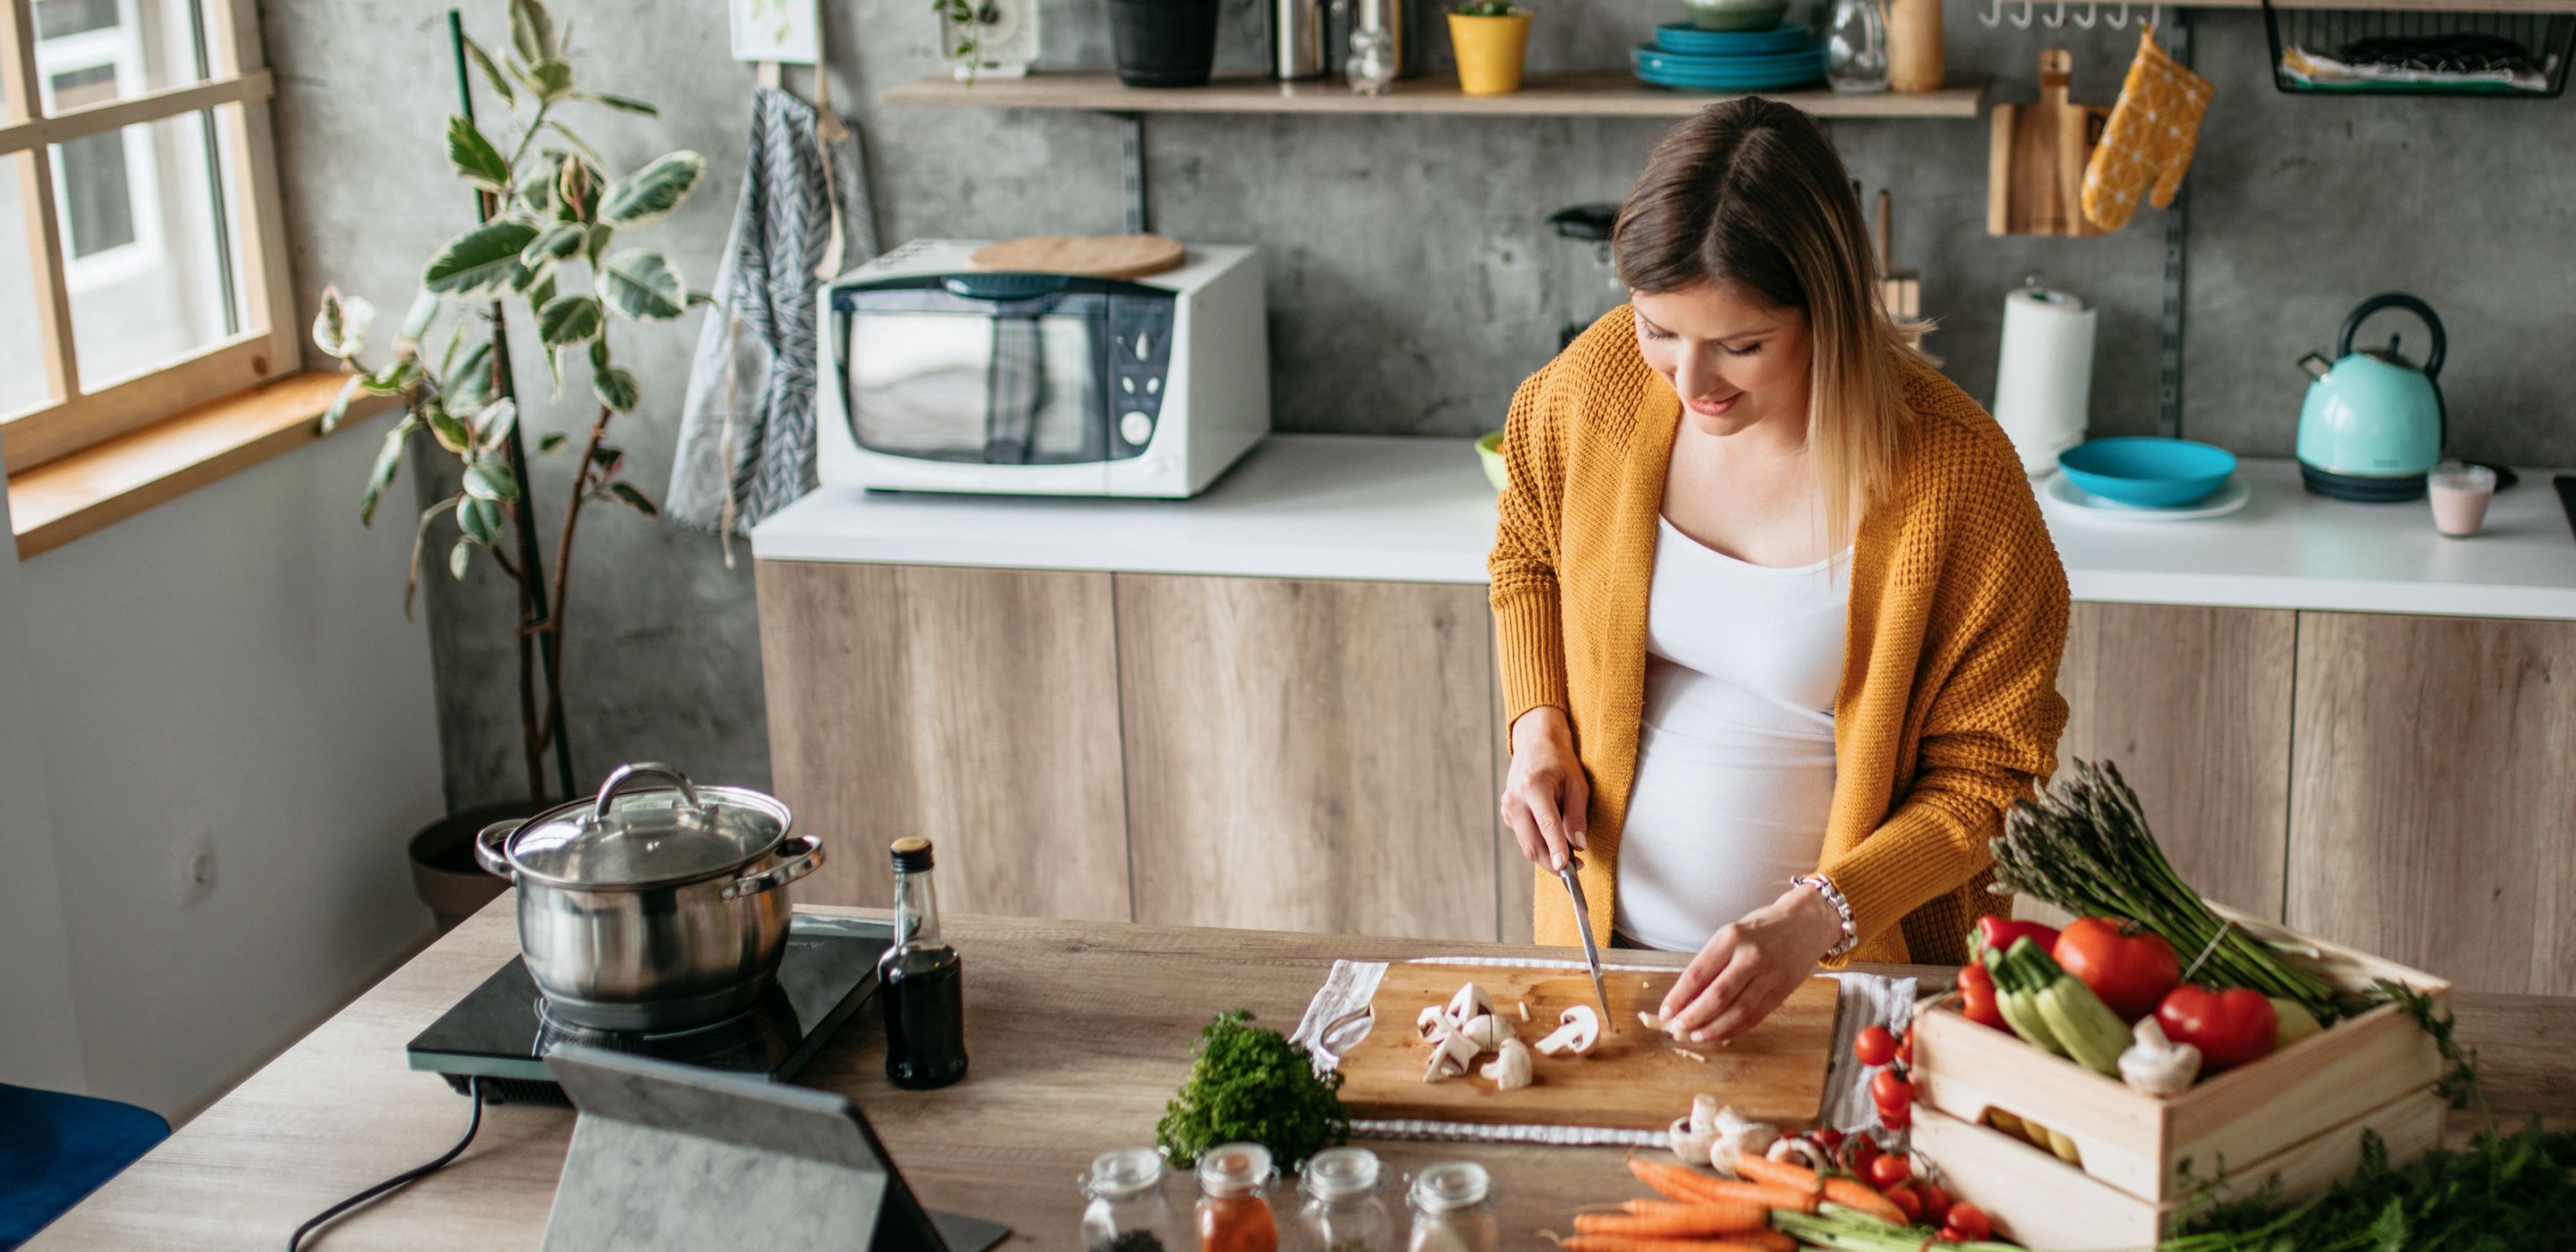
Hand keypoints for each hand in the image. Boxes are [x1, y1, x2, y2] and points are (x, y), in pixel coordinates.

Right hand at [1500, 705, 1588, 872]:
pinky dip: (1540, 843)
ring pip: (1527, 845)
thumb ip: (1577, 816)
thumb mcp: (1577, 784)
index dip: (1556, 849)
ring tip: (1570, 853)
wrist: (1535, 743)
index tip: (1566, 868)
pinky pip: (1524, 837)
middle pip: (1531, 844)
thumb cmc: (1559, 761)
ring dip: (1548, 854)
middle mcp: (1515, 799)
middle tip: (1577, 868)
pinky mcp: (1507, 814)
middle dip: (1553, 862)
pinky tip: (1554, 834)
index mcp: (1533, 787)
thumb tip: (1579, 845)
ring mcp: (1507, 807)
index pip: (1546, 826)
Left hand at [1656, 884, 1845, 1042]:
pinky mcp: (1782, 991)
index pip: (1697, 973)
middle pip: (1716, 996)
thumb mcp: (1732, 934)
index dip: (1678, 997)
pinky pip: (1755, 1016)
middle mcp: (1751, 956)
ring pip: (1737, 1011)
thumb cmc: (1763, 928)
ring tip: (1695, 1036)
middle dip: (1692, 1017)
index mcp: (1731, 937)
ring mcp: (1770, 975)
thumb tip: (1686, 996)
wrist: (1806, 923)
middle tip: (1676, 1028)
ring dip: (1713, 1028)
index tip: (1665, 1010)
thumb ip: (1712, 963)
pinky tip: (1720, 1033)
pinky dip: (1735, 1028)